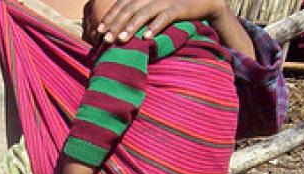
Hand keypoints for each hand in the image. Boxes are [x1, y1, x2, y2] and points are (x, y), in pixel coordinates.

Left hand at [96, 0, 228, 42]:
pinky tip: (146, 38)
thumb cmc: (175, 7)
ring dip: (131, 27)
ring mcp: (166, 0)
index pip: (123, 3)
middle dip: (116, 24)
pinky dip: (155, 27)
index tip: (99, 30)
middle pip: (130, 9)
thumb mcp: (155, 6)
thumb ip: (139, 12)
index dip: (111, 16)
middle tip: (106, 38)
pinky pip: (165, 17)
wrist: (204, 0)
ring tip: (121, 40)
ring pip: (144, 12)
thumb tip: (121, 30)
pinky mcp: (179, 8)